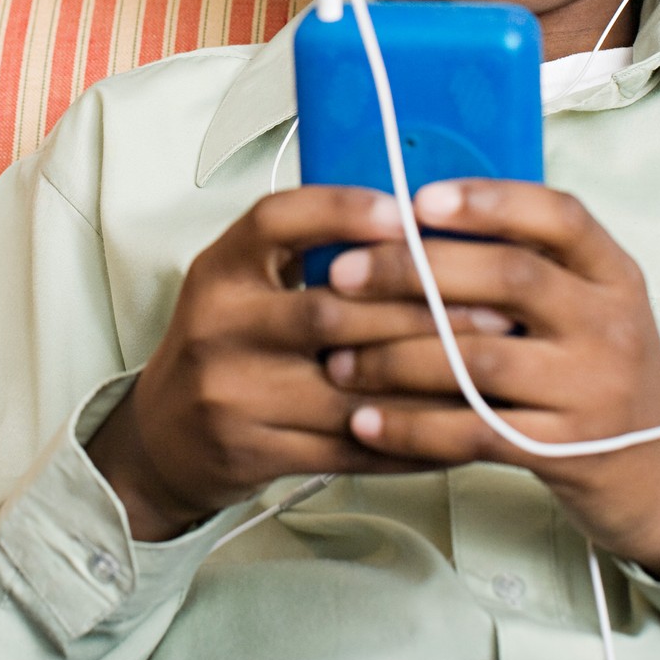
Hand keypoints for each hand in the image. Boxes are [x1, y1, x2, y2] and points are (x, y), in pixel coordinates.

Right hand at [85, 187, 512, 540]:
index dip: (341, 211)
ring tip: (489, 368)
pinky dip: (411, 439)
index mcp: (219, 270)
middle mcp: (219, 326)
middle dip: (420, 311)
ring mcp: (233, 392)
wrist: (164, 437)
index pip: (275, 222)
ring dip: (428, 382)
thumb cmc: (226, 346)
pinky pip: (351, 447)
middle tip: (495, 307)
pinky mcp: (255, 449)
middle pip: (330, 312)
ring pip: (349, 388)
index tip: (406, 212)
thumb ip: (305, 254)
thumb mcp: (243, 284)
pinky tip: (457, 427)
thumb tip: (413, 222)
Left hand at [322, 179, 659, 579]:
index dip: (489, 201)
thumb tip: (408, 218)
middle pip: (510, 278)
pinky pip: (475, 432)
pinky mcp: (565, 450)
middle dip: (415, 271)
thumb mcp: (587, 302)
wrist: (653, 469)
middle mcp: (609, 324)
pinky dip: (412, 427)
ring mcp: (592, 389)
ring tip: (336, 358)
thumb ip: (524, 261)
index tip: (418, 199)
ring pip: (479, 361)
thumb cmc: (592, 366)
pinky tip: (363, 421)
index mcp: (613, 273)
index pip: (560, 216)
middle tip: (341, 273)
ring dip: (395, 358)